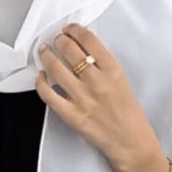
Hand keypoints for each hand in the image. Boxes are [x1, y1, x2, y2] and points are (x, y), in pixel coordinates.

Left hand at [35, 24, 163, 171]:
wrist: (130, 142)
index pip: (89, 40)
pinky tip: (40, 76)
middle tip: (56, 39)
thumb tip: (81, 46)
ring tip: (44, 50)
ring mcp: (82, 99)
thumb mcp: (122, 79)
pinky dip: (40, 81)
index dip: (74, 30)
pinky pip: (48, 94)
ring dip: (46, 55)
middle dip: (59, 40)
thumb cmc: (128, 111)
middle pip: (69, 50)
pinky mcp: (71, 115)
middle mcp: (97, 82)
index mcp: (113, 70)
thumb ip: (103, 63)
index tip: (69, 29)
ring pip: (55, 68)